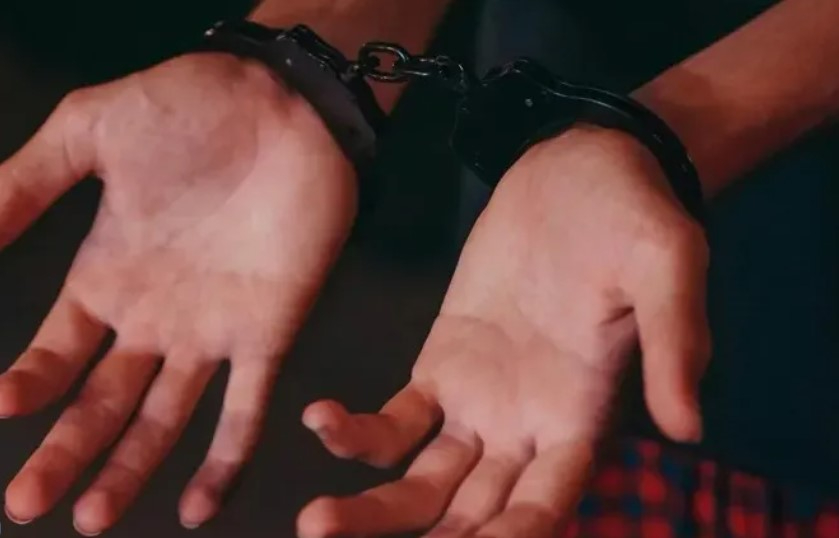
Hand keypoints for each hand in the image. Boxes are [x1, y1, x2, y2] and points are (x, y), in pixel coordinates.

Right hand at [0, 53, 355, 532]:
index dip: (29, 387)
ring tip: (92, 519)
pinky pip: (247, 406)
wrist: (283, 103)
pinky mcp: (271, 330)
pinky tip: (200, 506)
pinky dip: (225, 457)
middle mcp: (157, 316)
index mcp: (110, 274)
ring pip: (166, 418)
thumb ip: (26, 183)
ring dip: (131, 469)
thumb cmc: (188, 109)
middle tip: (27, 504)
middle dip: (67, 452)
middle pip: (102, 401)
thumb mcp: (90, 133)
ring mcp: (214, 329)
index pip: (58, 352)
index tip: (2, 409)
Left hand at [298, 126, 710, 536]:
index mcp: (582, 419)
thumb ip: (674, 342)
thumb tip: (688, 427)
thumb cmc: (631, 215)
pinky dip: (359, 432)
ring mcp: (479, 403)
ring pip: (424, 479)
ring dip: (374, 506)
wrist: (576, 169)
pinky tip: (320, 421)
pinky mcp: (441, 365)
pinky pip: (397, 418)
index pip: (544, 504)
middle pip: (472, 512)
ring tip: (316, 520)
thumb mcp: (665, 266)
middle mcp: (528, 428)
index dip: (509, 537)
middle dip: (422, 537)